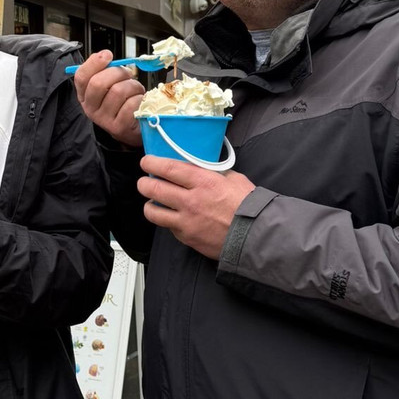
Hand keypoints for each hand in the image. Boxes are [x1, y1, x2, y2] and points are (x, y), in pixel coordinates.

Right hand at [73, 50, 144, 146]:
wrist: (132, 128)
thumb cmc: (121, 103)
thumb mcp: (109, 86)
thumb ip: (104, 70)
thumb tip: (104, 55)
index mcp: (85, 96)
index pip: (81, 77)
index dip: (94, 63)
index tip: (107, 55)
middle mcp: (90, 109)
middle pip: (98, 83)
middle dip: (118, 73)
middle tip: (127, 75)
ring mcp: (103, 120)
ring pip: (118, 91)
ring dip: (133, 86)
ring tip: (135, 90)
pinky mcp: (119, 127)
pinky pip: (131, 104)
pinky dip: (139, 98)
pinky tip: (138, 101)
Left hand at [138, 155, 255, 259]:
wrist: (255, 236)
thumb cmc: (248, 207)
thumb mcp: (234, 179)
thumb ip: (214, 173)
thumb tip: (201, 168)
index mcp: (203, 182)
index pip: (168, 168)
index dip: (152, 163)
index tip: (146, 161)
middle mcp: (190, 200)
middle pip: (153, 189)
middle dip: (144, 183)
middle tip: (144, 182)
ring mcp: (186, 221)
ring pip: (152, 211)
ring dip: (149, 205)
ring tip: (153, 202)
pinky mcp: (186, 237)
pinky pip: (167, 226)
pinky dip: (167, 221)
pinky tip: (173, 217)